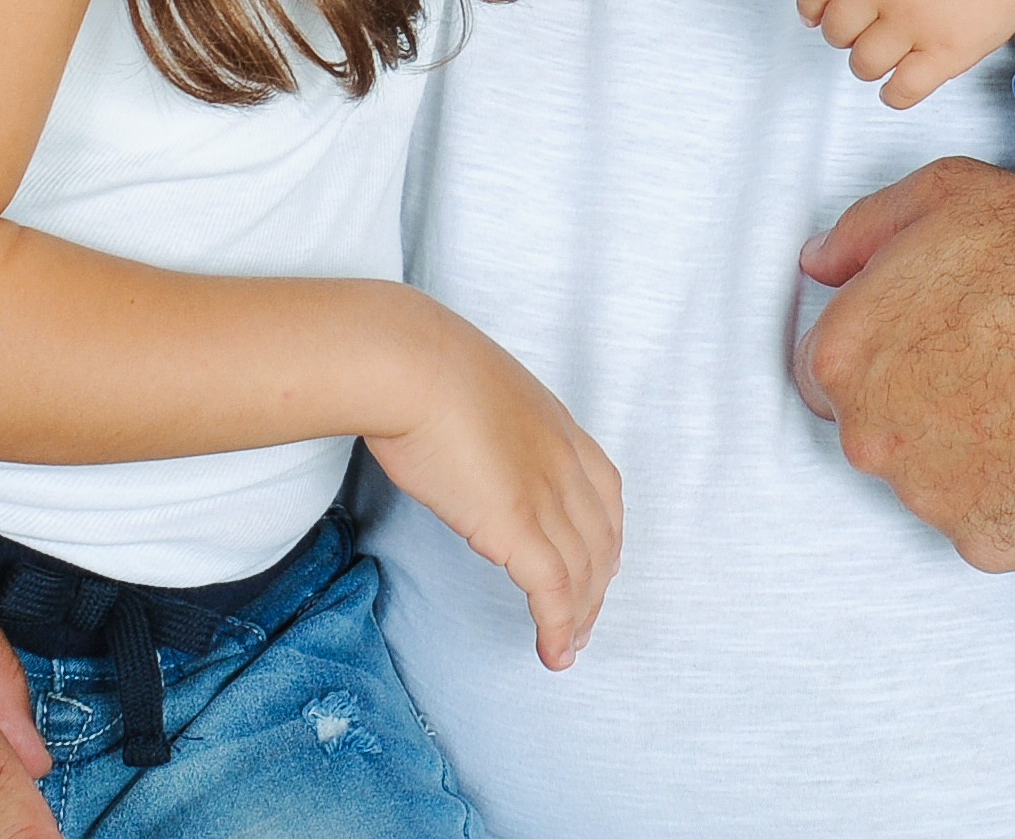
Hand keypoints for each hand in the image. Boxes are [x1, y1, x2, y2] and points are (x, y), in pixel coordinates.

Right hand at [362, 294, 623, 670]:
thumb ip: (479, 417)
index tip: (604, 560)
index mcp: (554, 422)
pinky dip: (558, 625)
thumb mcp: (469, 386)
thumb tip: (450, 432)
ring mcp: (544, 492)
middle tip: (585, 619)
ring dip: (581, 615)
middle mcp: (562, 459)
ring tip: (568, 646)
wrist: (406, 363)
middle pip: (601, 536)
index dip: (608, 531)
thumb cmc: (415, 363)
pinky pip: (553, 589)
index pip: (605, 488)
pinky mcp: (515, 525)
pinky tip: (553, 652)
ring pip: (584, 568)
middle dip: (598, 584)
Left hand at [791, 157, 1014, 571]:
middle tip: (989, 369)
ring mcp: (933, 499)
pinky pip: (995, 527)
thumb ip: (858, 232)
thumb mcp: (939, 195)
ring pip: (936, 485)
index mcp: (844, 359)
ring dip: (970, 458)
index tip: (925, 345)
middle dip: (920, 408)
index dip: (879, 355)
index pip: (826, 375)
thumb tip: (819, 263)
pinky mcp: (996, 541)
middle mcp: (873, 440)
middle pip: (878, 435)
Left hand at [796, 0, 1014, 107]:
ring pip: (863, 63)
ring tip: (884, 57)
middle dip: (844, 35)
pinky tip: (896, 87)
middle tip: (860, 33)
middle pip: (836, 29)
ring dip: (868, 64)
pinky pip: (902, 90)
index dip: (812, 7)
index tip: (815, 16)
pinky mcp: (943, 52)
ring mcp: (909, 22)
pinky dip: (893, 94)